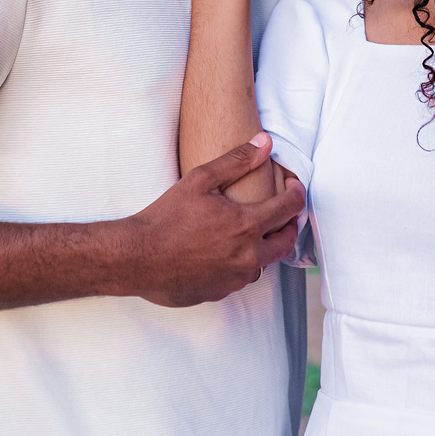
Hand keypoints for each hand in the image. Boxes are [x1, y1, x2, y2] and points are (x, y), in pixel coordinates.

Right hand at [127, 135, 303, 306]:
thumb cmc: (166, 216)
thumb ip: (237, 161)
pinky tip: (223, 252)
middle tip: (282, 213)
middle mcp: (247, 256)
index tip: (293, 187)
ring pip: (263, 263)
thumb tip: (265, 143)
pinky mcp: (220, 293)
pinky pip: (239, 278)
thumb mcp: (201, 180)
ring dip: (263, 247)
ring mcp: (235, 278)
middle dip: (290, 225)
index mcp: (247, 225)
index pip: (290, 208)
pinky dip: (239, 264)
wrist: (137, 257)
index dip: (297, 193)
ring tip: (250, 233)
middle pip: (286, 242)